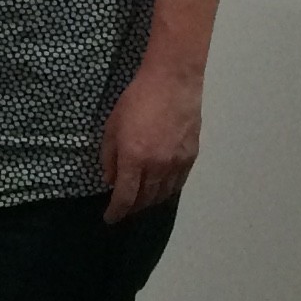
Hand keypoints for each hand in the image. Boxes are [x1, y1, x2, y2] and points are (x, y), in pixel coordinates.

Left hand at [99, 61, 202, 222]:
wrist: (172, 83)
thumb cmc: (136, 100)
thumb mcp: (112, 127)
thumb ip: (109, 157)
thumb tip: (110, 180)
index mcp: (134, 159)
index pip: (125, 197)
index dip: (116, 212)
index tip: (110, 218)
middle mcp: (157, 166)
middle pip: (145, 199)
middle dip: (132, 208)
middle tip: (123, 208)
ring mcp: (177, 163)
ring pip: (163, 194)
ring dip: (150, 202)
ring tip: (140, 201)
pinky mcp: (191, 156)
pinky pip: (178, 183)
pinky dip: (167, 191)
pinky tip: (161, 189)